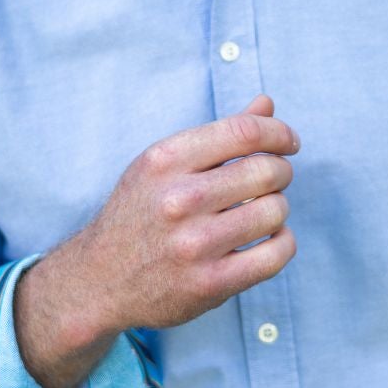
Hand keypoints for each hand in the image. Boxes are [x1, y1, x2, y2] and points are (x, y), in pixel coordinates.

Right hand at [71, 93, 299, 334]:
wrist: (99, 279)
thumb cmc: (140, 213)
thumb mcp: (163, 165)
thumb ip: (219, 135)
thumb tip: (267, 104)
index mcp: (164, 160)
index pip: (244, 131)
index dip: (279, 133)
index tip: (288, 142)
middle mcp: (178, 200)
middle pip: (266, 170)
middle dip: (280, 172)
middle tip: (272, 181)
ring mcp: (194, 245)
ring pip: (276, 211)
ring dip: (278, 208)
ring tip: (261, 212)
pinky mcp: (210, 284)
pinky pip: (276, 254)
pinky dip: (283, 242)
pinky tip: (269, 239)